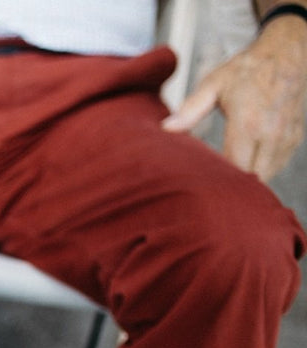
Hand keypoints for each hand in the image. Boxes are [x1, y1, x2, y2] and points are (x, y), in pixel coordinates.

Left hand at [163, 13, 306, 180]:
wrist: (285, 53)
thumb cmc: (247, 69)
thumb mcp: (213, 85)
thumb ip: (191, 109)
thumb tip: (166, 128)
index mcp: (248, 124)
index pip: (233, 167)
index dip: (217, 177)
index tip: (200, 179)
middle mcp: (271, 134)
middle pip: (251, 176)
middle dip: (232, 181)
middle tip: (212, 180)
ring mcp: (286, 137)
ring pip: (267, 174)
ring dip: (249, 176)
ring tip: (228, 172)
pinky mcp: (295, 138)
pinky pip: (278, 165)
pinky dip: (263, 167)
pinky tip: (247, 160)